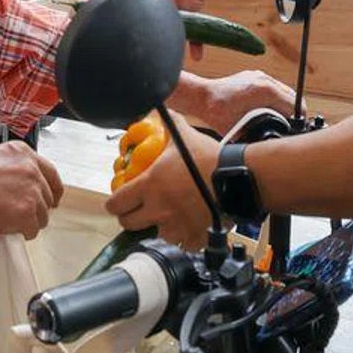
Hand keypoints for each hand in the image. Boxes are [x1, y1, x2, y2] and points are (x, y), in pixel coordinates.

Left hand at [103, 111, 223, 247]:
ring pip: (155, 234)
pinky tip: (188, 225)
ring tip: (167, 216)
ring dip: (158, 227)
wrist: (237, 178)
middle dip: (130, 217)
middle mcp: (158, 210)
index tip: (119, 200)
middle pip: (129, 224)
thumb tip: (158, 109)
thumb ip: (168, 123)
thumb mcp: (183, 136)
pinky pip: (182, 243)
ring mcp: (176, 227)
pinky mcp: (194, 238)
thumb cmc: (208, 157)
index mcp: (149, 186)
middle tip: (139, 209)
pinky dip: (183, 237)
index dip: (115, 203)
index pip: (116, 204)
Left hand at [170, 70, 293, 134]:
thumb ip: (258, 135)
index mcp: (265, 91)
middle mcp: (264, 80)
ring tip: (283, 119)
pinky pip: (273, 86)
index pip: (295, 104)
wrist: (202, 96)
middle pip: (292, 96)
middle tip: (291, 126)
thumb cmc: (216, 111)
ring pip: (284, 90)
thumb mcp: (240, 130)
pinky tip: (270, 109)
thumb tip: (271, 144)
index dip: (298, 119)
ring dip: (286, 104)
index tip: (298, 128)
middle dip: (294, 112)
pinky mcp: (254, 76)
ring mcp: (259, 75)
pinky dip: (276, 97)